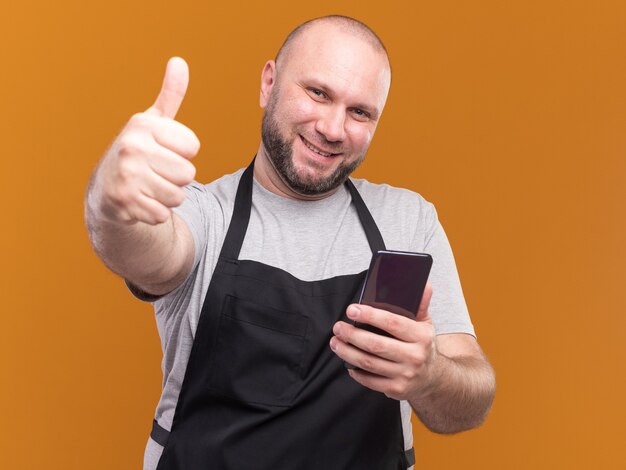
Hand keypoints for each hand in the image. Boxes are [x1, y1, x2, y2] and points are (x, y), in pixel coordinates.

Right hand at [95, 57, 199, 224]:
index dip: (183, 154)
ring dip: (168, 197)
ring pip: (178, 196)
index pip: (193, 147)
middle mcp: (132, 146)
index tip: (164, 151)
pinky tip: (142, 201)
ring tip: (150, 186)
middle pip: (188, 173)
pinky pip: (163, 214)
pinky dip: (156, 213)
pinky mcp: (124, 202)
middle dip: (177, 178)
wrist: (106, 188)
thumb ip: (170, 95)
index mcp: (143, 124)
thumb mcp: (153, 122)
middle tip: (156, 172)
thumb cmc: (139, 151)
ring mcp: (126, 175)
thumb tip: (179, 62)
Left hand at [330, 283, 436, 399]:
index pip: (392, 323)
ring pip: (369, 363)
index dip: (370, 315)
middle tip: (338, 327)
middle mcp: (414, 356)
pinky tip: (347, 362)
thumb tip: (424, 285)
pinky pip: (370, 380)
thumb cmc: (423, 346)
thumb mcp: (425, 324)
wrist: (433, 378)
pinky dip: (355, 371)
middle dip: (352, 335)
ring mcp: (405, 374)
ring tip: (335, 342)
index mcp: (421, 337)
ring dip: (347, 352)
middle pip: (376, 345)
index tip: (352, 310)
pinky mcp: (396, 389)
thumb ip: (420, 305)